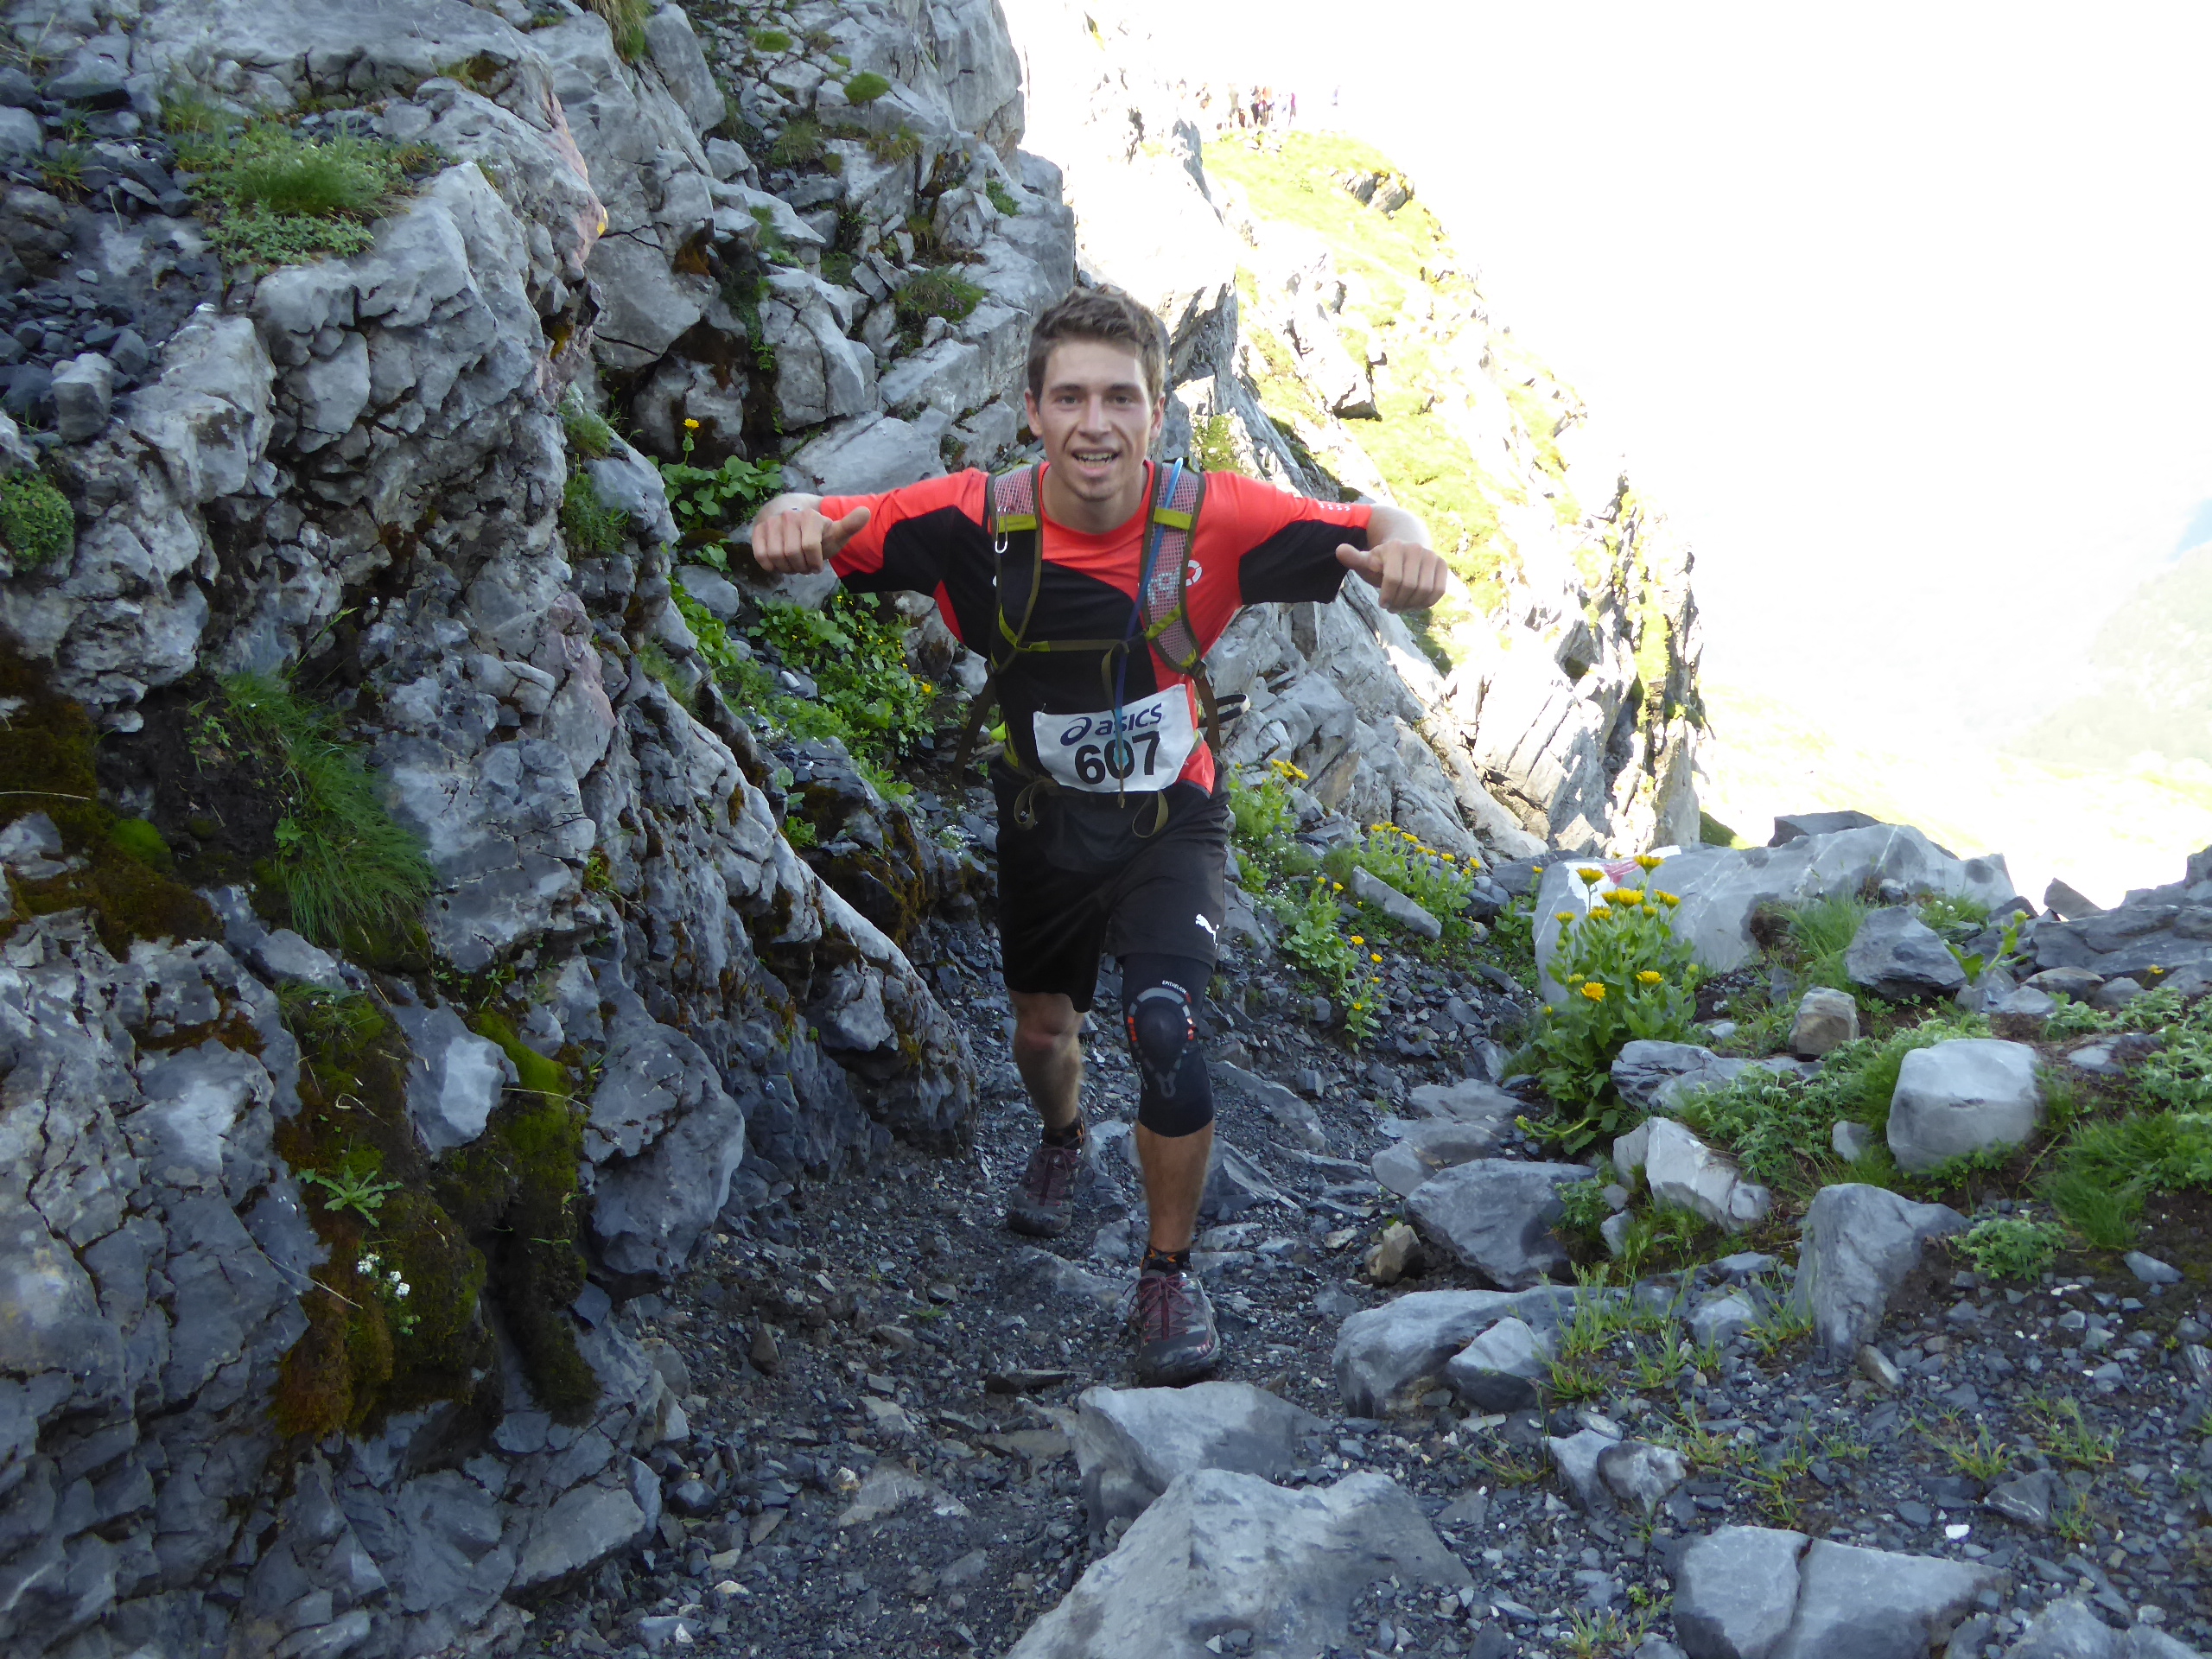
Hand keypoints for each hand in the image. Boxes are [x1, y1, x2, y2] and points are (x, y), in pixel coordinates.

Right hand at [752, 504, 870, 574]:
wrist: (791, 518)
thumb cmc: (816, 532)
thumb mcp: (834, 532)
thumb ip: (850, 525)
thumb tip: (866, 512)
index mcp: (810, 517)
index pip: (810, 547)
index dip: (814, 563)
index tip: (817, 565)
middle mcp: (789, 516)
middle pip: (792, 555)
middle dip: (800, 567)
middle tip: (804, 565)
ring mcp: (771, 522)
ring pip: (776, 557)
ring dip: (786, 567)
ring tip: (793, 563)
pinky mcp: (758, 531)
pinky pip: (761, 555)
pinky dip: (770, 565)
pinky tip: (778, 563)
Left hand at [1336, 538, 1448, 611]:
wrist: (1405, 548)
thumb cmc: (1381, 561)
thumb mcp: (1366, 561)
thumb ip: (1354, 559)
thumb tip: (1340, 550)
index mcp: (1395, 547)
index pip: (1393, 579)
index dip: (1387, 596)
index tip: (1382, 603)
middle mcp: (1416, 549)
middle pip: (1409, 586)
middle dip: (1399, 602)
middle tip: (1392, 607)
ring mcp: (1431, 556)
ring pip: (1425, 590)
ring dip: (1412, 604)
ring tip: (1402, 606)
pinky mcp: (1442, 565)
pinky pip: (1438, 591)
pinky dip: (1426, 602)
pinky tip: (1415, 603)